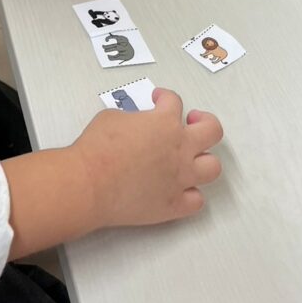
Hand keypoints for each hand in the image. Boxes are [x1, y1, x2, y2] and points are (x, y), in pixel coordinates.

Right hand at [71, 89, 222, 227]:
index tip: (159, 100)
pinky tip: (180, 189)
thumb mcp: (112, 117)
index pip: (174, 101)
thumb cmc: (96, 149)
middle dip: (204, 122)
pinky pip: (197, 201)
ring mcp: (180, 178)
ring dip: (203, 160)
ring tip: (191, 158)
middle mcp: (179, 148)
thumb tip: (136, 124)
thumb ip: (133, 117)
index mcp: (165, 122)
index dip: (165, 97)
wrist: (89, 184)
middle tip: (191, 122)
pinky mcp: (173, 205)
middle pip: (212, 130)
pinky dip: (191, 194)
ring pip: (212, 167)